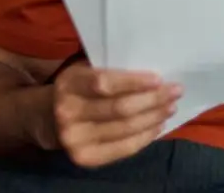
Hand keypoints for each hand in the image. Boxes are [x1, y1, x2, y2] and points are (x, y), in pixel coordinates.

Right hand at [49, 62, 181, 166]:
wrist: (48, 118)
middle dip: (154, 100)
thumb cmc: (79, 88)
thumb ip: (111, 66)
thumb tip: (155, 65)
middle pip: (120, 108)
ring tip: (170, 107)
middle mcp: (68, 112)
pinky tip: (158, 126)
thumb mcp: (85, 69)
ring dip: (154, 117)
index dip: (134, 82)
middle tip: (176, 91)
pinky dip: (145, 137)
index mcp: (69, 84)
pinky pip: (123, 148)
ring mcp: (75, 139)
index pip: (105, 84)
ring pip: (125, 129)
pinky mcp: (84, 158)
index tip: (159, 79)